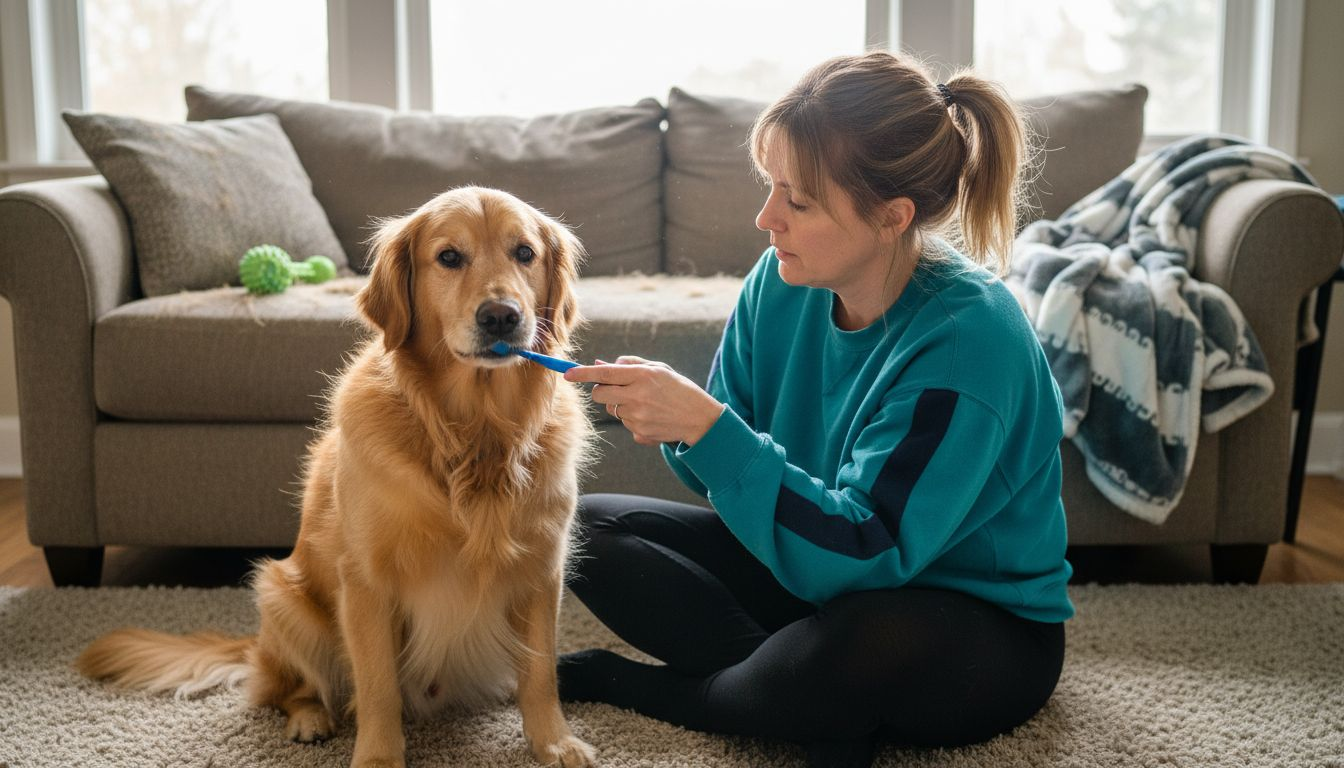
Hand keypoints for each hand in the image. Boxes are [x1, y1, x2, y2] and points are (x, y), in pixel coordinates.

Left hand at [564, 356, 724, 445]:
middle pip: (599, 394)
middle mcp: (637, 396)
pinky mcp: (639, 432)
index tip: (567, 373)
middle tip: (615, 388)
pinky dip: (632, 418)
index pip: (604, 374)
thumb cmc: (677, 388)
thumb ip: (628, 365)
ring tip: (644, 403)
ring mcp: (637, 416)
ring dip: (620, 404)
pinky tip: (650, 416)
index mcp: (641, 376)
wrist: (698, 418)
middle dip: (601, 390)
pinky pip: (624, 423)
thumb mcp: (657, 369)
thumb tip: (600, 364)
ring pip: (611, 409)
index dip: (582, 373)